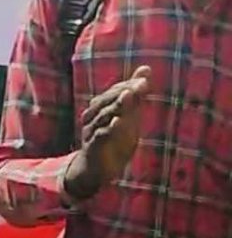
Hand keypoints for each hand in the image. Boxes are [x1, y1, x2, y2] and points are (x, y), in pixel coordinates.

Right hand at [65, 66, 151, 199]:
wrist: (96, 168)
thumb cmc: (113, 138)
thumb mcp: (129, 115)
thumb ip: (136, 94)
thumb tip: (146, 69)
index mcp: (101, 108)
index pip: (114, 92)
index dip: (128, 84)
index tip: (145, 78)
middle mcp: (93, 117)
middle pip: (106, 100)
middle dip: (123, 91)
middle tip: (140, 84)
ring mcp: (91, 131)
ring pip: (102, 115)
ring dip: (116, 105)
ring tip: (129, 96)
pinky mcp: (93, 146)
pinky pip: (99, 135)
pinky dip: (108, 127)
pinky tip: (118, 121)